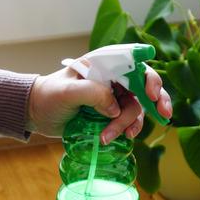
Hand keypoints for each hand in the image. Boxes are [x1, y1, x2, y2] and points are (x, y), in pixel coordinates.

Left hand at [26, 61, 171, 142]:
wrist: (37, 113)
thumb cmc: (50, 95)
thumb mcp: (68, 92)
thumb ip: (93, 94)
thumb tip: (115, 109)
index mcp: (103, 63)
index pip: (133, 61)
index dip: (147, 74)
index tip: (151, 92)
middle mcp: (113, 77)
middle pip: (144, 83)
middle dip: (157, 98)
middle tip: (162, 114)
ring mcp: (114, 96)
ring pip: (137, 106)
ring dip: (131, 122)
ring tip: (115, 135)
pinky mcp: (111, 113)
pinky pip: (129, 120)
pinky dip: (129, 129)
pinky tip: (123, 137)